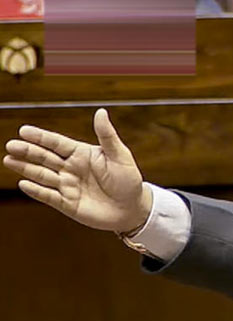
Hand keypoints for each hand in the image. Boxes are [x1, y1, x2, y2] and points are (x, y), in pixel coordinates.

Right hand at [3, 108, 151, 232]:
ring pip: (42, 175)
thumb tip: (101, 112)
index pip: (57, 143)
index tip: (24, 130)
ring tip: (9, 160)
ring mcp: (67, 186)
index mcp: (81, 153)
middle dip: (28, 151)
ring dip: (26, 168)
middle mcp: (70, 168)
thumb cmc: (128, 180)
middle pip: (45, 157)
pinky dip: (36, 190)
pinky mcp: (67, 203)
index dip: (41, 137)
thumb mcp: (120, 156)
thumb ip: (107, 135)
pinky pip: (48, 196)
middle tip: (11, 145)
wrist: (133, 209)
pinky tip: (24, 183)